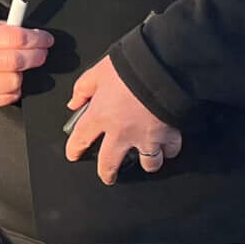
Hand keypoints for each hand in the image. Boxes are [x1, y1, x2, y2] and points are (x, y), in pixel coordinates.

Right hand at [0, 19, 51, 106]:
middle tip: (42, 52)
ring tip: (21, 66)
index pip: (15, 38)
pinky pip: (12, 96)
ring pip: (15, 81)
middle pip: (16, 61)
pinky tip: (13, 77)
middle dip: (36, 56)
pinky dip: (17, 88)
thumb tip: (39, 36)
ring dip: (24, 74)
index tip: (46, 39)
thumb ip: (15, 30)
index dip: (36, 38)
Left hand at [64, 55, 184, 182]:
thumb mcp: (98, 71)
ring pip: (147, 163)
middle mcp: (121, 133)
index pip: (81, 138)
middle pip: (110, 163)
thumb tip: (74, 102)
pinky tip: (168, 147)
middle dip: (107, 173)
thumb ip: (83, 88)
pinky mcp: (168, 136)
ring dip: (147, 163)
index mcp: (100, 116)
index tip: (74, 154)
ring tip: (147, 161)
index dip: (75, 149)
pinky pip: (171, 150)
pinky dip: (170, 149)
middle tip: (108, 176)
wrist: (161, 67)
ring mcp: (146, 138)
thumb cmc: (129, 67)